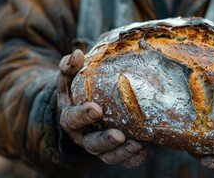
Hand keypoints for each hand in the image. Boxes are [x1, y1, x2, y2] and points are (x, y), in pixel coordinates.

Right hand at [57, 49, 147, 167]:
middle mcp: (84, 136)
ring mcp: (99, 146)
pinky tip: (144, 147)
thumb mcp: (69, 77)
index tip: (96, 109)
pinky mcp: (114, 151)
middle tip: (119, 136)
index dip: (83, 116)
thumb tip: (77, 53)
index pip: (73, 119)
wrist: (84, 109)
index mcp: (71, 117)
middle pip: (92, 144)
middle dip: (105, 141)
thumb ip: (70, 66)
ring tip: (137, 144)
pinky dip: (133, 157)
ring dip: (122, 153)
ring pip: (108, 156)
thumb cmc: (77, 90)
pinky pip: (124, 160)